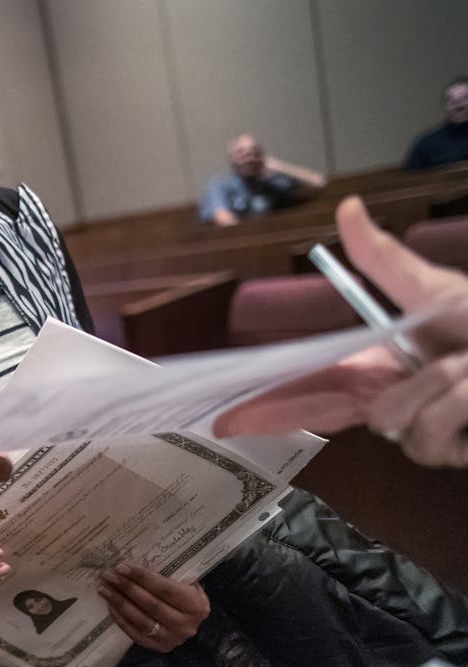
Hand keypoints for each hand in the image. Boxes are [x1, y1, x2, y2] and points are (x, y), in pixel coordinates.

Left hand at [96, 564, 208, 652]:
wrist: (192, 620)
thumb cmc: (185, 594)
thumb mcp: (185, 582)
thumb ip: (167, 576)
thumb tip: (132, 566)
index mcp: (195, 605)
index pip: (165, 589)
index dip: (142, 577)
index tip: (121, 567)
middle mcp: (186, 625)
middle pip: (151, 604)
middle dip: (127, 588)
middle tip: (108, 576)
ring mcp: (172, 639)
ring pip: (141, 620)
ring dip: (119, 603)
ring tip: (104, 589)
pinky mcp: (159, 647)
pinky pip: (136, 634)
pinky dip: (121, 619)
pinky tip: (110, 606)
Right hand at [215, 196, 467, 450]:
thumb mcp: (438, 290)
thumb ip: (385, 260)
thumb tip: (347, 207)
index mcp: (381, 363)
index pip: (311, 385)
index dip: (268, 401)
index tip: (226, 417)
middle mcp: (393, 400)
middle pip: (328, 413)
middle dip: (287, 410)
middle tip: (235, 422)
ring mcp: (422, 434)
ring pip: (393, 420)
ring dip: (438, 388)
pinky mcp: (450, 454)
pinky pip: (431, 435)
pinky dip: (461, 408)